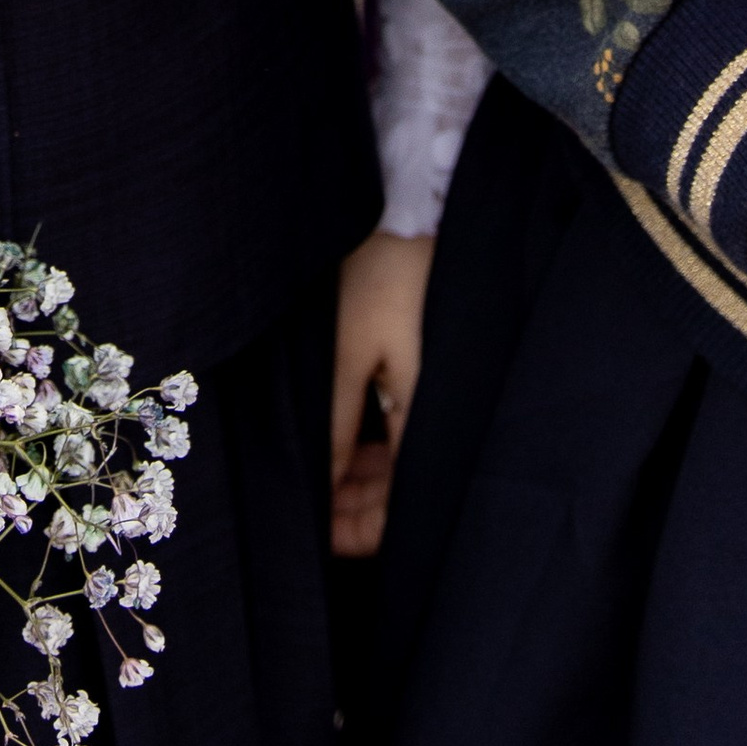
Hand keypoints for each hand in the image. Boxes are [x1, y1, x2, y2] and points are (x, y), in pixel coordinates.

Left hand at [330, 226, 431, 556]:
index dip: (362, 532)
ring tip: (312, 485)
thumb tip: (317, 494)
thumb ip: (331, 427)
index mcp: (430, 417)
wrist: (413, 205)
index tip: (316, 540)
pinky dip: (368, 446)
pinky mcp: (425, 367)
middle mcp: (441, 412)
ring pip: (398, 460)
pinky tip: (336, 446)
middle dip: (353, 509)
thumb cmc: (381, 275)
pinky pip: (399, 426)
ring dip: (357, 479)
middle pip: (401, 489)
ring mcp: (434, 390)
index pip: (403, 508)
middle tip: (305, 516)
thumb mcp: (346, 354)